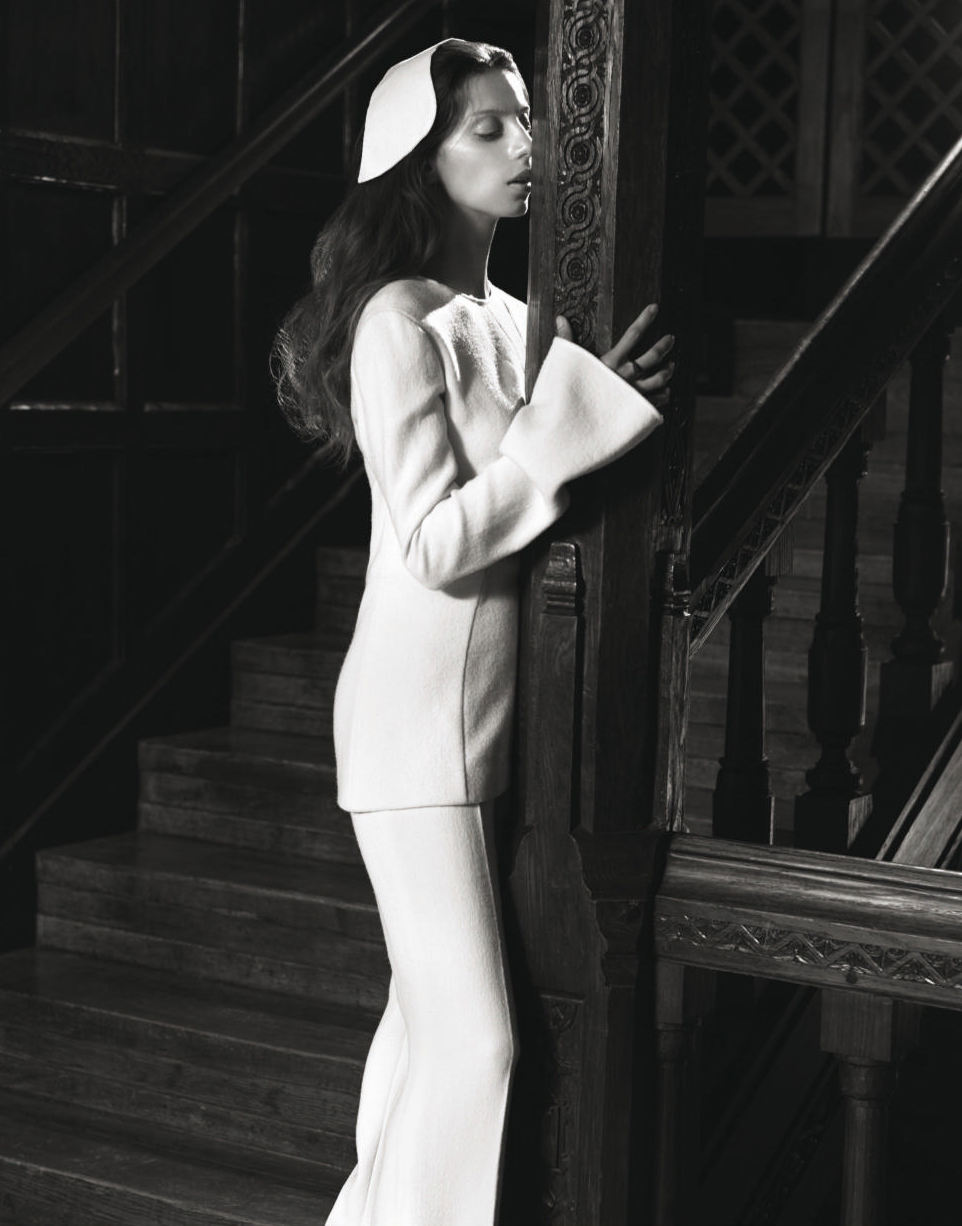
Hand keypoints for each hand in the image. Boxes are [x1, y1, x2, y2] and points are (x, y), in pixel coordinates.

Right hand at [555, 303, 673, 407]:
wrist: (574, 426)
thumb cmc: (569, 394)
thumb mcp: (566, 364)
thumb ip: (566, 339)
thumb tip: (560, 318)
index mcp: (611, 362)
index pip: (633, 334)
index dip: (645, 318)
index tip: (655, 307)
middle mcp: (626, 375)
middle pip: (652, 356)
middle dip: (664, 345)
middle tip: (671, 339)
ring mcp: (633, 393)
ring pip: (659, 378)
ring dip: (667, 371)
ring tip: (671, 366)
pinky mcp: (635, 410)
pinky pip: (656, 401)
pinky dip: (663, 396)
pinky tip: (666, 393)